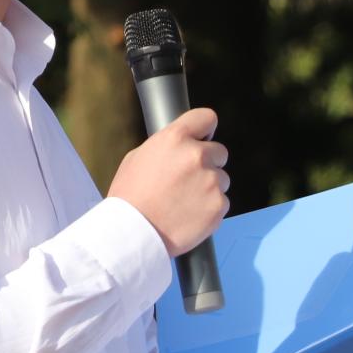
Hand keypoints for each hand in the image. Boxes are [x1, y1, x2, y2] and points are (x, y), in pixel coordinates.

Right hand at [108, 107, 228, 257]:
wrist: (133, 233)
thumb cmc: (130, 198)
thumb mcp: (137, 158)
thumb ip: (165, 147)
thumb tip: (179, 146)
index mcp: (175, 138)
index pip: (206, 118)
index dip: (205, 129)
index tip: (204, 137)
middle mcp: (197, 156)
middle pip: (219, 151)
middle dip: (208, 163)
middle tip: (188, 180)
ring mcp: (211, 181)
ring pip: (222, 179)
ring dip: (209, 187)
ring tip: (185, 202)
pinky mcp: (219, 205)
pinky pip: (222, 202)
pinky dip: (210, 209)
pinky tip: (190, 215)